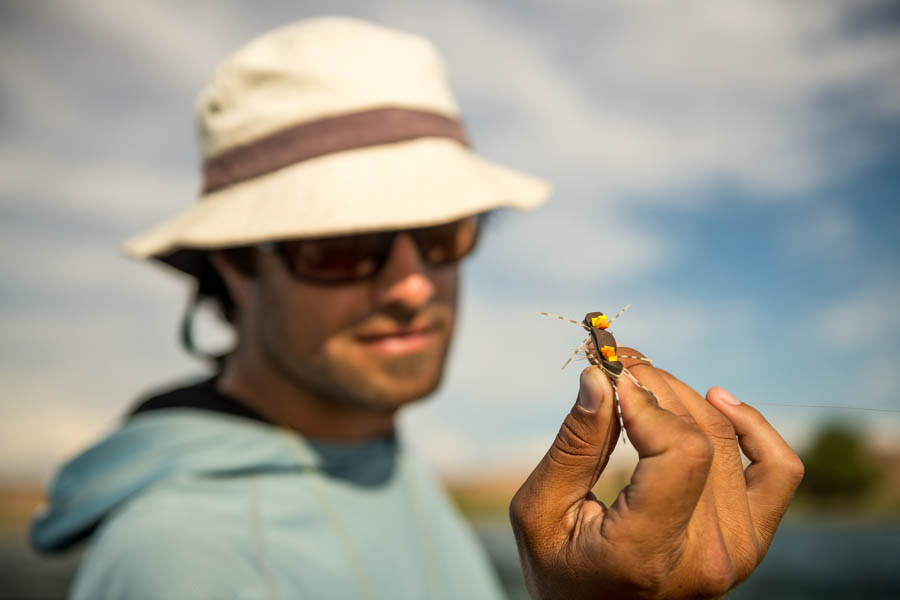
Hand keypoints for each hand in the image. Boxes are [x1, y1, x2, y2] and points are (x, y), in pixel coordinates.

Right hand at [509, 348, 803, 598]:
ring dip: (684, 396)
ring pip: (727, 438)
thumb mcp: (541, 511)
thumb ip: (575, 446)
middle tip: (617, 363)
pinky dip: (753, 426)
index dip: (646, 401)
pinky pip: (779, 469)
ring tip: (643, 382)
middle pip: (701, 435)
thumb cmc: (559, 568)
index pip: (681, 451)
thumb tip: (600, 377)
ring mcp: (738, 551)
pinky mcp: (751, 540)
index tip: (609, 378)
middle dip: (655, 385)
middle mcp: (707, 556)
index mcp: (647, 553)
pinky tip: (717, 400)